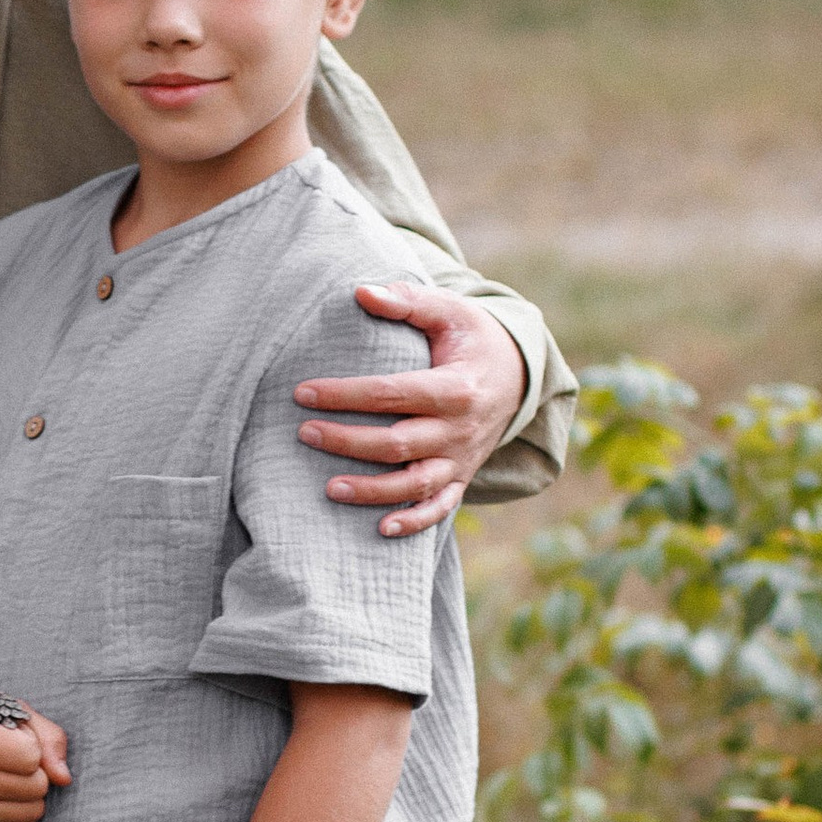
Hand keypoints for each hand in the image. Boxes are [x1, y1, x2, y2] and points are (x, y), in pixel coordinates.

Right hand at [0, 703, 71, 821]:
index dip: (28, 746)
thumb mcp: (7, 713)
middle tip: (6, 764)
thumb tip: (64, 778)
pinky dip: (19, 817)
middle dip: (32, 773)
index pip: (32, 755)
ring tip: (2, 781)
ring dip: (28, 796)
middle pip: (36, 786)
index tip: (7, 741)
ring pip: (33, 812)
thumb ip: (46, 736)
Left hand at [295, 283, 526, 537]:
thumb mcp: (448, 310)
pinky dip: (414, 522)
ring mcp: (461, 459)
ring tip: (328, 488)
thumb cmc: (471, 338)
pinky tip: (380, 529)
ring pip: (415, 484)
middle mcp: (460, 430)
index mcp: (455, 387)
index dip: (345, 395)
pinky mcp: (461, 477)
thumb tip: (360, 292)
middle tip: (304, 433)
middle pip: (398, 444)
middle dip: (348, 441)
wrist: (518, 374)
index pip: (391, 394)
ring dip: (372, 491)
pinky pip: (440, 508)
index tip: (302, 392)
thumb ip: (406, 300)